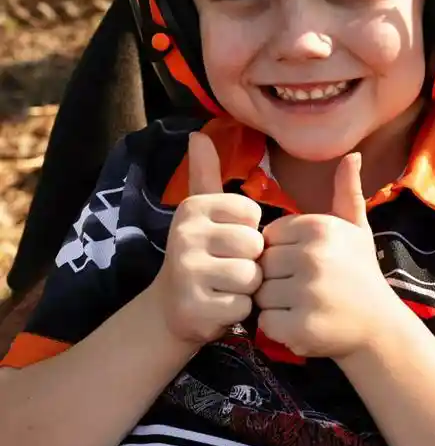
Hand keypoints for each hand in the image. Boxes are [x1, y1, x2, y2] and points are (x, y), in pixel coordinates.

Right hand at [155, 130, 263, 348]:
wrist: (169, 309)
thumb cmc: (199, 256)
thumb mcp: (200, 213)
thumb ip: (205, 174)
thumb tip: (198, 135)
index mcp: (193, 208)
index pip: (253, 214)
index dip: (248, 232)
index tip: (226, 241)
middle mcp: (185, 235)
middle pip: (254, 245)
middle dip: (249, 261)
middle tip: (225, 268)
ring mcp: (188, 272)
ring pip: (251, 276)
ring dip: (245, 288)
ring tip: (223, 287)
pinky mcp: (195, 307)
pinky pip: (243, 305)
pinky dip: (237, 311)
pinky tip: (218, 307)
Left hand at [257, 154, 398, 359]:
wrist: (380, 325)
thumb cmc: (361, 273)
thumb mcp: (357, 230)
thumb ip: (347, 192)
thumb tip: (352, 155)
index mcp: (320, 228)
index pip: (269, 236)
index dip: (282, 252)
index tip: (305, 264)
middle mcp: (313, 256)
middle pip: (262, 264)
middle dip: (277, 278)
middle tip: (305, 288)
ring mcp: (306, 293)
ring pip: (261, 294)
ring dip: (276, 304)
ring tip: (304, 305)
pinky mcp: (301, 326)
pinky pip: (266, 322)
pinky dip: (279, 327)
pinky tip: (302, 323)